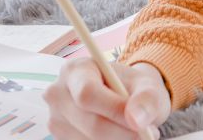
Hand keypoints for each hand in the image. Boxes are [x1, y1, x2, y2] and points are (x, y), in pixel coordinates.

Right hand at [44, 59, 170, 139]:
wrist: (125, 98)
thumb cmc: (133, 87)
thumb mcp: (146, 85)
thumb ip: (146, 97)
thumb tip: (137, 119)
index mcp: (75, 70)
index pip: (87, 93)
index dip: (114, 110)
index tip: (140, 123)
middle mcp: (58, 94)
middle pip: (88, 122)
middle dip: (121, 133)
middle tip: (146, 135)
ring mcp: (55, 119)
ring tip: (137, 133)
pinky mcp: (60, 137)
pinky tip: (121, 137)